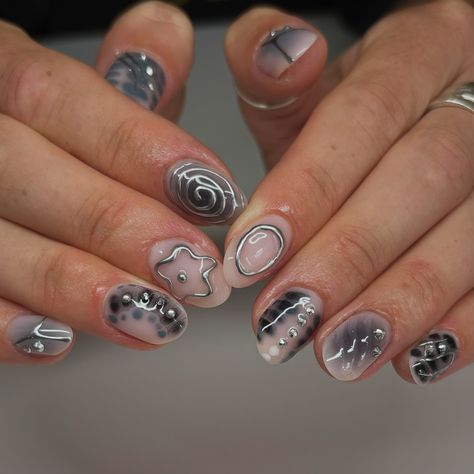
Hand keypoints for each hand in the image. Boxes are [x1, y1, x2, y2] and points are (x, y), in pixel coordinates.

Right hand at [0, 1, 245, 363]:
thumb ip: (129, 74)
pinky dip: (5, 323)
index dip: (142, 150)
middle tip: (194, 271)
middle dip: (118, 227)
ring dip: (75, 286)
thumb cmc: (50, 130)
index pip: (60, 99)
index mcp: (0, 75)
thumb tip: (168, 34)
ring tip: (154, 317)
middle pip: (26, 172)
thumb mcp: (85, 93)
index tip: (213, 195)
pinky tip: (57, 341)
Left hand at [224, 0, 473, 383]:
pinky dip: (459, 326)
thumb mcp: (304, 92)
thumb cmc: (345, 121)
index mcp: (419, 50)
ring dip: (401, 303)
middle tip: (289, 315)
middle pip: (423, 178)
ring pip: (470, 237)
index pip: (366, 115)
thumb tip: (280, 52)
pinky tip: (407, 358)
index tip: (251, 256)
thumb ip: (274, 75)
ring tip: (339, 351)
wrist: (401, 131)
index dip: (307, 189)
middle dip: (350, 256)